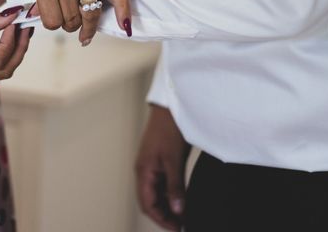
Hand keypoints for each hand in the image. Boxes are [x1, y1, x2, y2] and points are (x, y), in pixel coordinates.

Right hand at [0, 10, 29, 81]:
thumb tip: (10, 17)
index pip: (0, 58)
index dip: (12, 40)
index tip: (15, 20)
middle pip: (6, 69)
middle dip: (20, 49)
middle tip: (25, 27)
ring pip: (1, 71)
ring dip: (14, 53)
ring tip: (18, 31)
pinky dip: (4, 55)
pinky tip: (5, 37)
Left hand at [31, 0, 130, 44]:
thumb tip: (46, 10)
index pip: (50, 20)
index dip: (55, 22)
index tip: (59, 18)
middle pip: (71, 20)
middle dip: (73, 23)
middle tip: (75, 20)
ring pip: (90, 14)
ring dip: (90, 24)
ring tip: (89, 29)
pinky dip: (123, 12)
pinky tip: (124, 25)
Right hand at [135, 105, 190, 230]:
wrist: (170, 108)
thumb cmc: (168, 130)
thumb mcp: (173, 161)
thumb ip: (175, 187)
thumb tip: (178, 210)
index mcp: (143, 171)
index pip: (147, 204)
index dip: (161, 219)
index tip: (177, 228)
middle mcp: (144, 170)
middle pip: (150, 201)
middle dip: (164, 215)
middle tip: (183, 224)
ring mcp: (151, 165)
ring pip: (156, 193)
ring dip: (167, 206)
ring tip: (184, 215)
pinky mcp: (159, 161)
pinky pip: (161, 184)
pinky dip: (170, 194)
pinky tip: (182, 199)